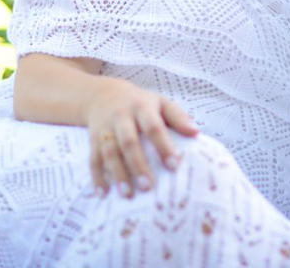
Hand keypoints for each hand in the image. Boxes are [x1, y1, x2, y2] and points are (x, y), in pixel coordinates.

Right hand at [86, 78, 198, 198]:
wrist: (102, 94)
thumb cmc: (139, 103)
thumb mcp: (160, 102)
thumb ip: (178, 116)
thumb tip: (196, 133)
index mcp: (142, 107)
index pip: (153, 127)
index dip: (163, 146)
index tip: (175, 165)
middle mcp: (121, 117)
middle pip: (128, 141)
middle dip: (137, 165)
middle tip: (148, 187)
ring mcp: (105, 128)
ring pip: (109, 151)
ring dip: (117, 174)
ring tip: (127, 194)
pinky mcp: (92, 139)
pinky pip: (93, 158)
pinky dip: (97, 177)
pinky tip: (103, 194)